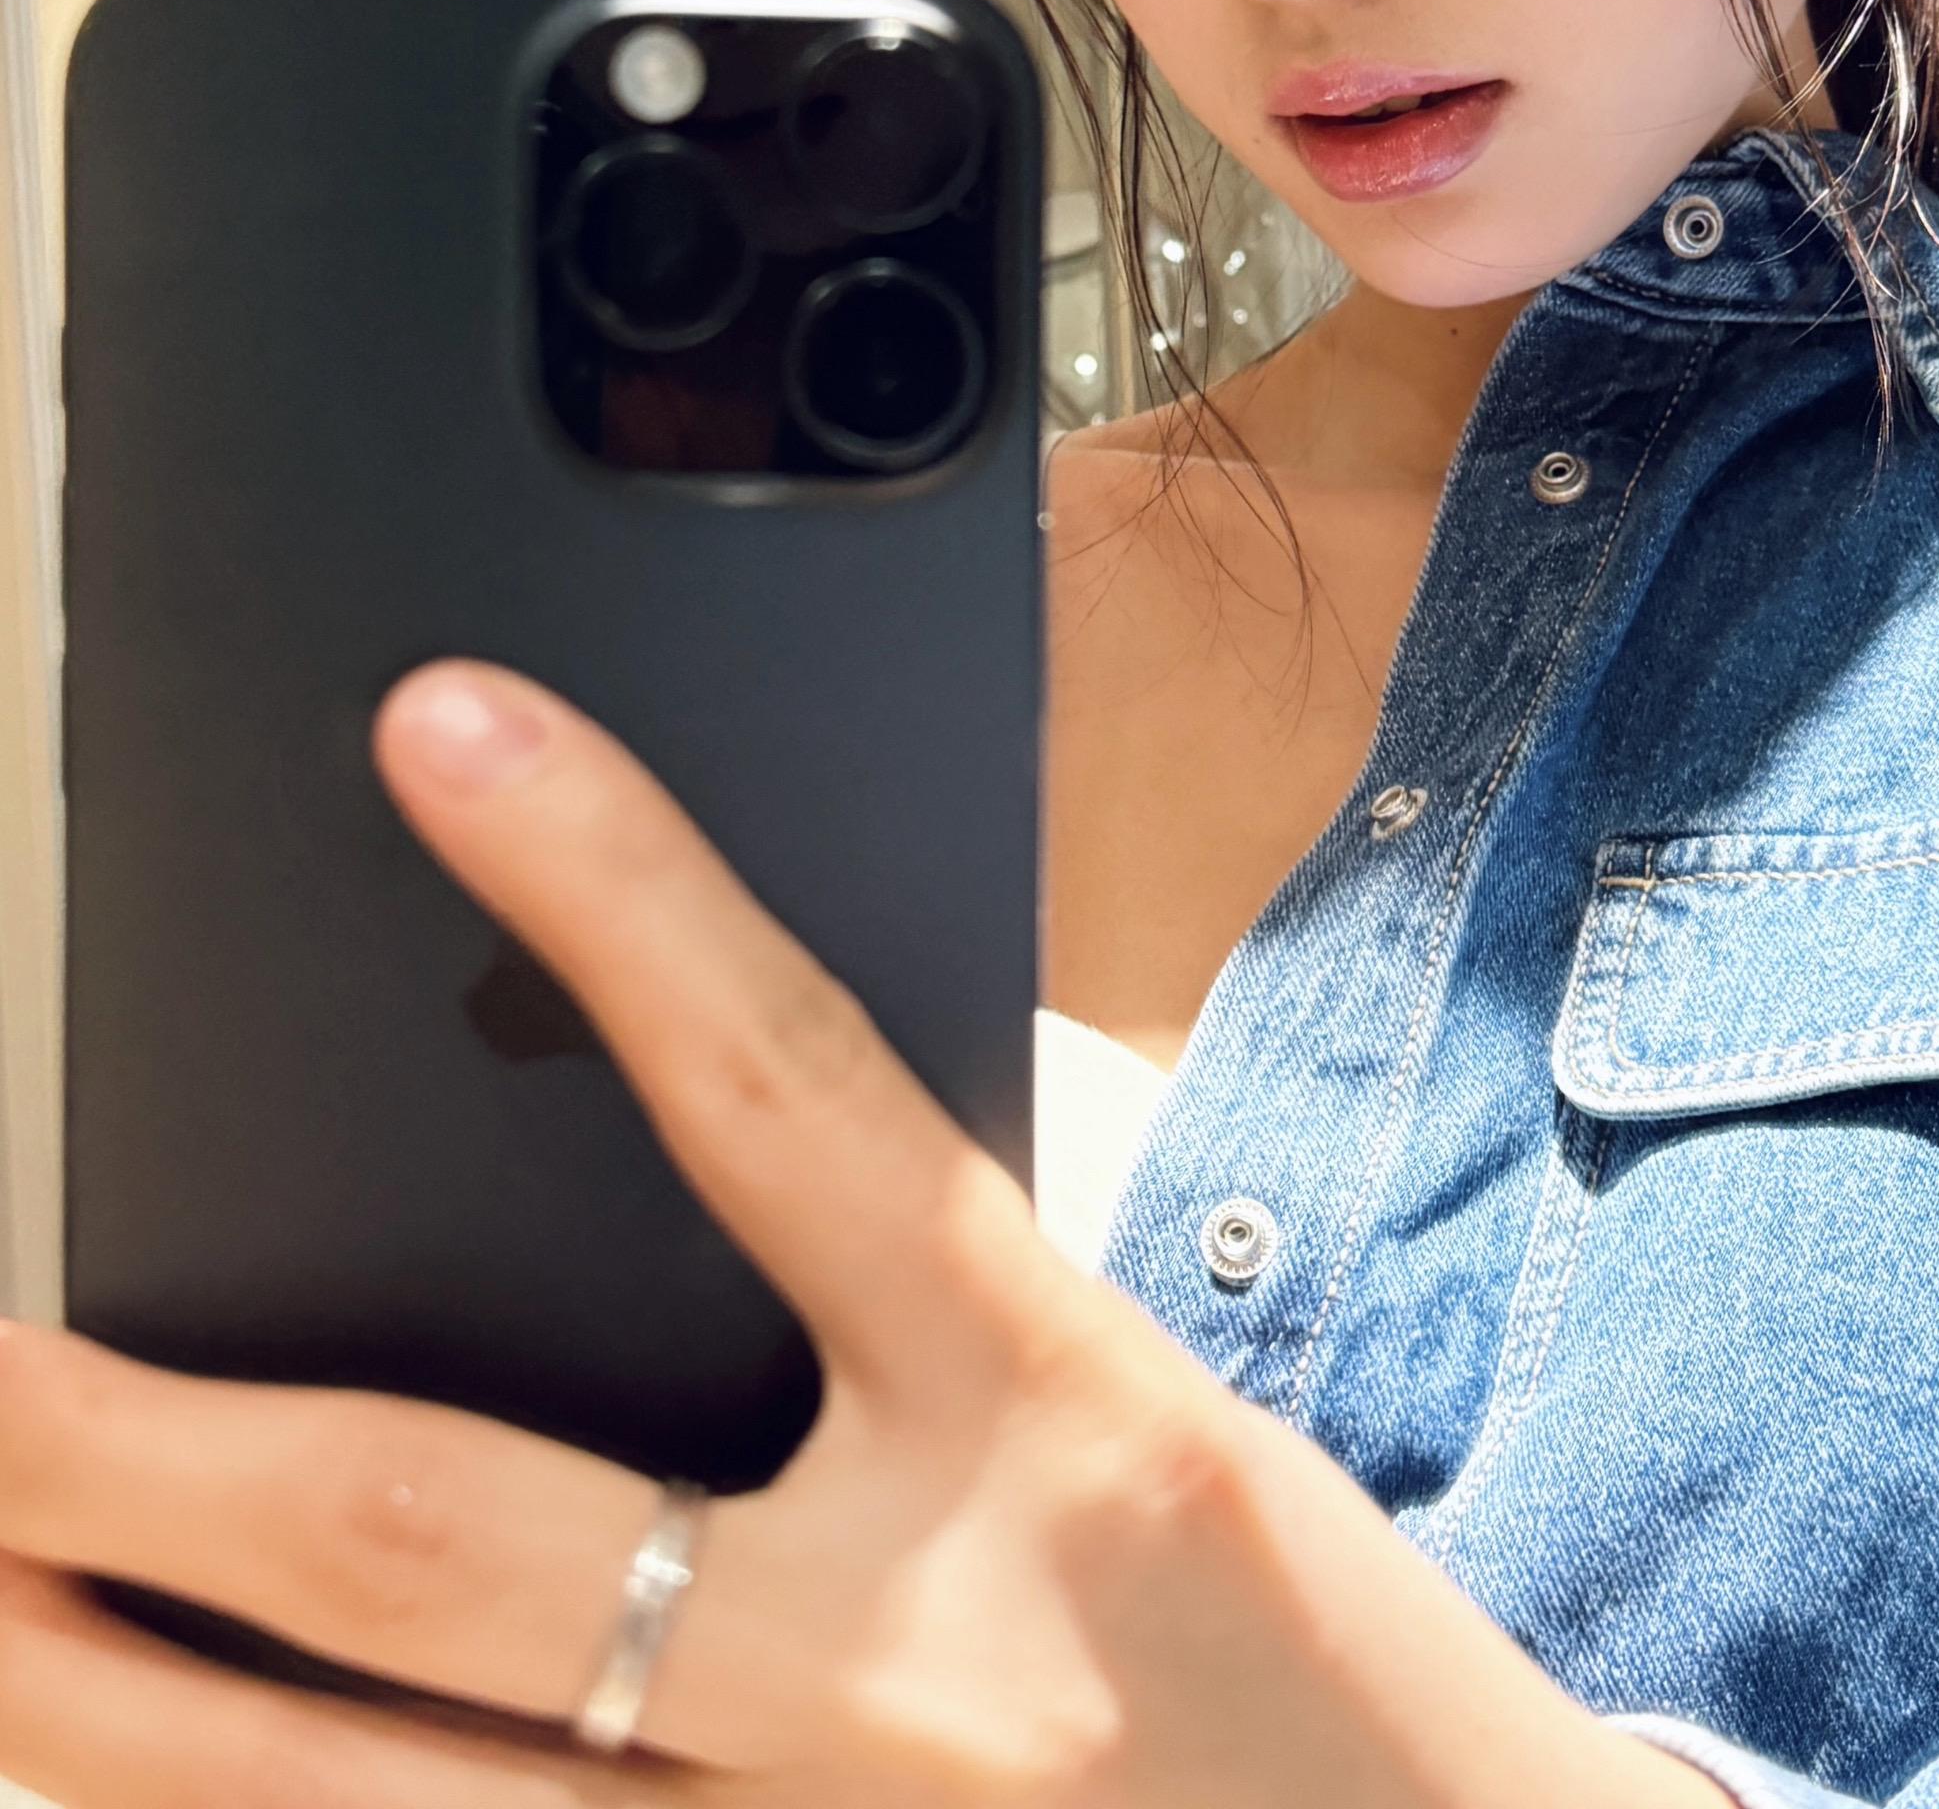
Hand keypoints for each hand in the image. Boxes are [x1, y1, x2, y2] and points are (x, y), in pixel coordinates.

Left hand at [0, 660, 1730, 1808]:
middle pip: (435, 1531)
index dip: (620, 896)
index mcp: (1061, 1428)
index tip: (452, 727)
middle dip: (129, 1444)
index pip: (794, 1107)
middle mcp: (909, 1667)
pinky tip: (112, 1780)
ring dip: (97, 1700)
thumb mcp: (1161, 1419)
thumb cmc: (1326, 1673)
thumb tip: (677, 1144)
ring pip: (354, 1803)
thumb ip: (930, 1293)